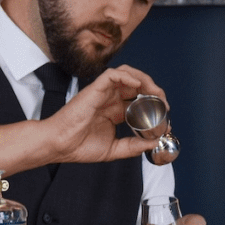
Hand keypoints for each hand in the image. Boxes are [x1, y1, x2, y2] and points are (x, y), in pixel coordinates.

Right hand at [49, 65, 167, 163]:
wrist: (60, 145)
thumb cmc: (80, 146)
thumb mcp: (115, 150)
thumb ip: (134, 146)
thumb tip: (154, 142)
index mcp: (115, 111)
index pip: (139, 101)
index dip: (154, 105)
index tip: (165, 118)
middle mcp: (110, 99)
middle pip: (137, 85)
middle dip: (154, 91)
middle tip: (164, 104)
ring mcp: (103, 92)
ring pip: (128, 74)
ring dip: (145, 80)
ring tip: (155, 93)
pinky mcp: (95, 88)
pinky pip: (113, 74)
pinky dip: (128, 76)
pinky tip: (137, 86)